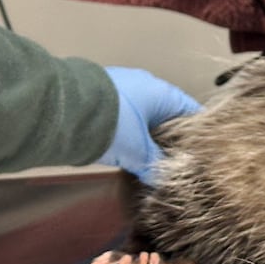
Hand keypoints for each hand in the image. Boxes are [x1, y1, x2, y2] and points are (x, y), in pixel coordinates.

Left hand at [96, 67, 201, 185]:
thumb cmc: (112, 125)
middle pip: (167, 115)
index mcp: (163, 92)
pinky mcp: (100, 94)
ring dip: (146, 135)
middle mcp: (146, 84)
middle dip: (170, 138)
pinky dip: (127, 130)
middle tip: (174, 161)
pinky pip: (123, 114)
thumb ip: (155, 164)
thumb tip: (162, 179)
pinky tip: (124, 147)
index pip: (192, 112)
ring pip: (144, 115)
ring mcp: (121, 86)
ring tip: (148, 158)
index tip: (202, 154)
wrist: (62, 110)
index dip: (199, 135)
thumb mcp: (138, 152)